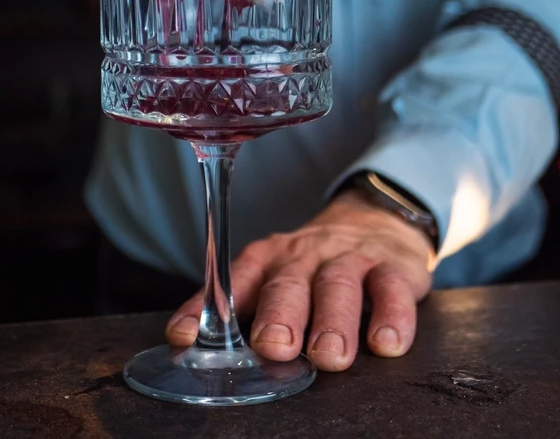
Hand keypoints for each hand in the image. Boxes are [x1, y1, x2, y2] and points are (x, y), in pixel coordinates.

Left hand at [166, 190, 435, 371]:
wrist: (376, 221)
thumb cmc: (315, 265)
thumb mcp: (278, 275)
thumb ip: (246, 306)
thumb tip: (194, 347)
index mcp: (268, 259)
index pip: (232, 282)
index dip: (207, 308)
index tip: (184, 336)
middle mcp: (303, 256)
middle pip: (288, 284)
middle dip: (279, 315)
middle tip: (274, 346)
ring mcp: (349, 260)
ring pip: (338, 286)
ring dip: (332, 322)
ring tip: (329, 356)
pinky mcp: (393, 267)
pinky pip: (391, 288)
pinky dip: (391, 317)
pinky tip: (386, 343)